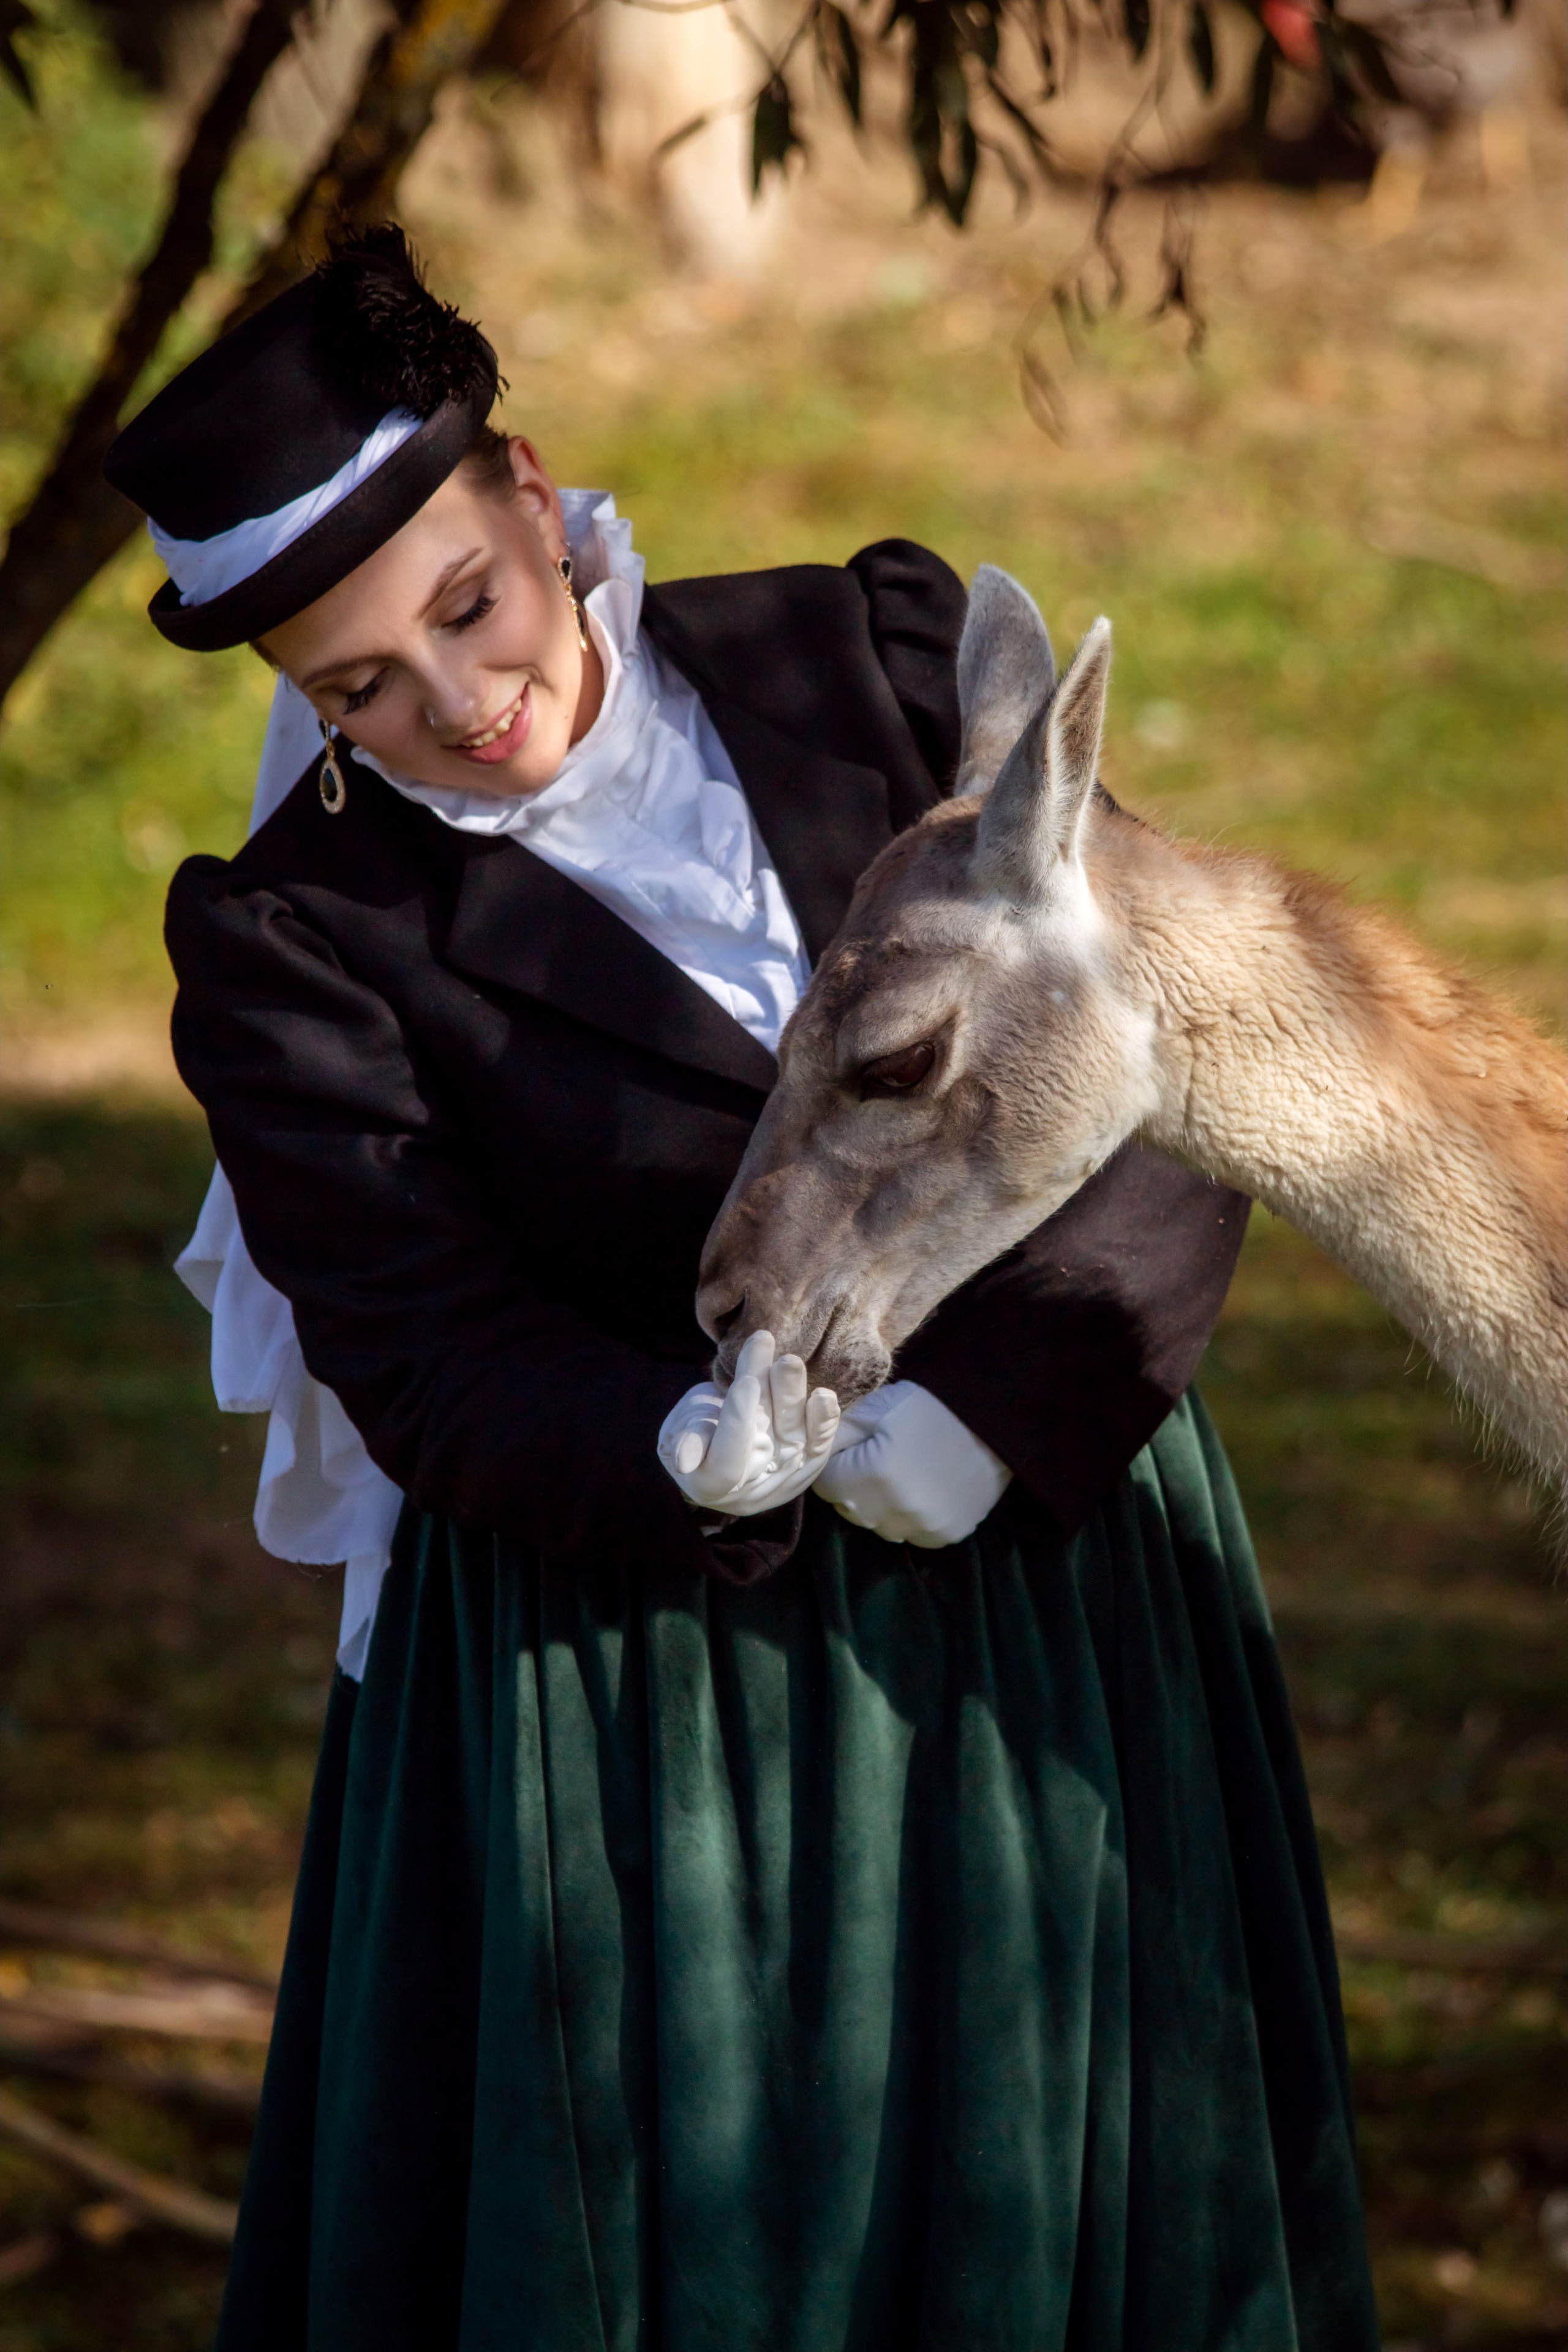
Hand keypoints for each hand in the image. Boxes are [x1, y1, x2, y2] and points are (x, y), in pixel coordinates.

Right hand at [658, 1330, 839, 1517]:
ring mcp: (782, 1477)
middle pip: (771, 1445)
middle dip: (780, 1400)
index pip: (728, 1460)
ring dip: (796, 1397)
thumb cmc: (693, 1429)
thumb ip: (688, 1439)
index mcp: (712, 1486)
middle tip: (786, 1362)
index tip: (745, 1382)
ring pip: (795, 1436)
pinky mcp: (805, 1463)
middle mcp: (752, 1488)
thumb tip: (684, 1460)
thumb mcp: (680, 1430)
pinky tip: (824, 1395)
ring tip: (792, 1362)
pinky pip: (818, 1444)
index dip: (737, 1423)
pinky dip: (823, 1420)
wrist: (720, 1434)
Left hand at [814, 1380, 1010, 1548]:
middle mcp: (894, 1511)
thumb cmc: (928, 1406)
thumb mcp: (874, 1409)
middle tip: (882, 1458)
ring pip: (879, 1525)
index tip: (855, 1450)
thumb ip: (837, 1437)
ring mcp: (922, 1527)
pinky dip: (913, 1516)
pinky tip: (928, 1488)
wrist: (989, 1418)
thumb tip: (818, 1459)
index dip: (836, 1464)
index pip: (824, 1485)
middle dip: (856, 1486)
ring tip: (907, 1474)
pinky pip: (912, 1533)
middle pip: (850, 1508)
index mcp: (870, 1476)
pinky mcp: (946, 1535)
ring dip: (884, 1505)